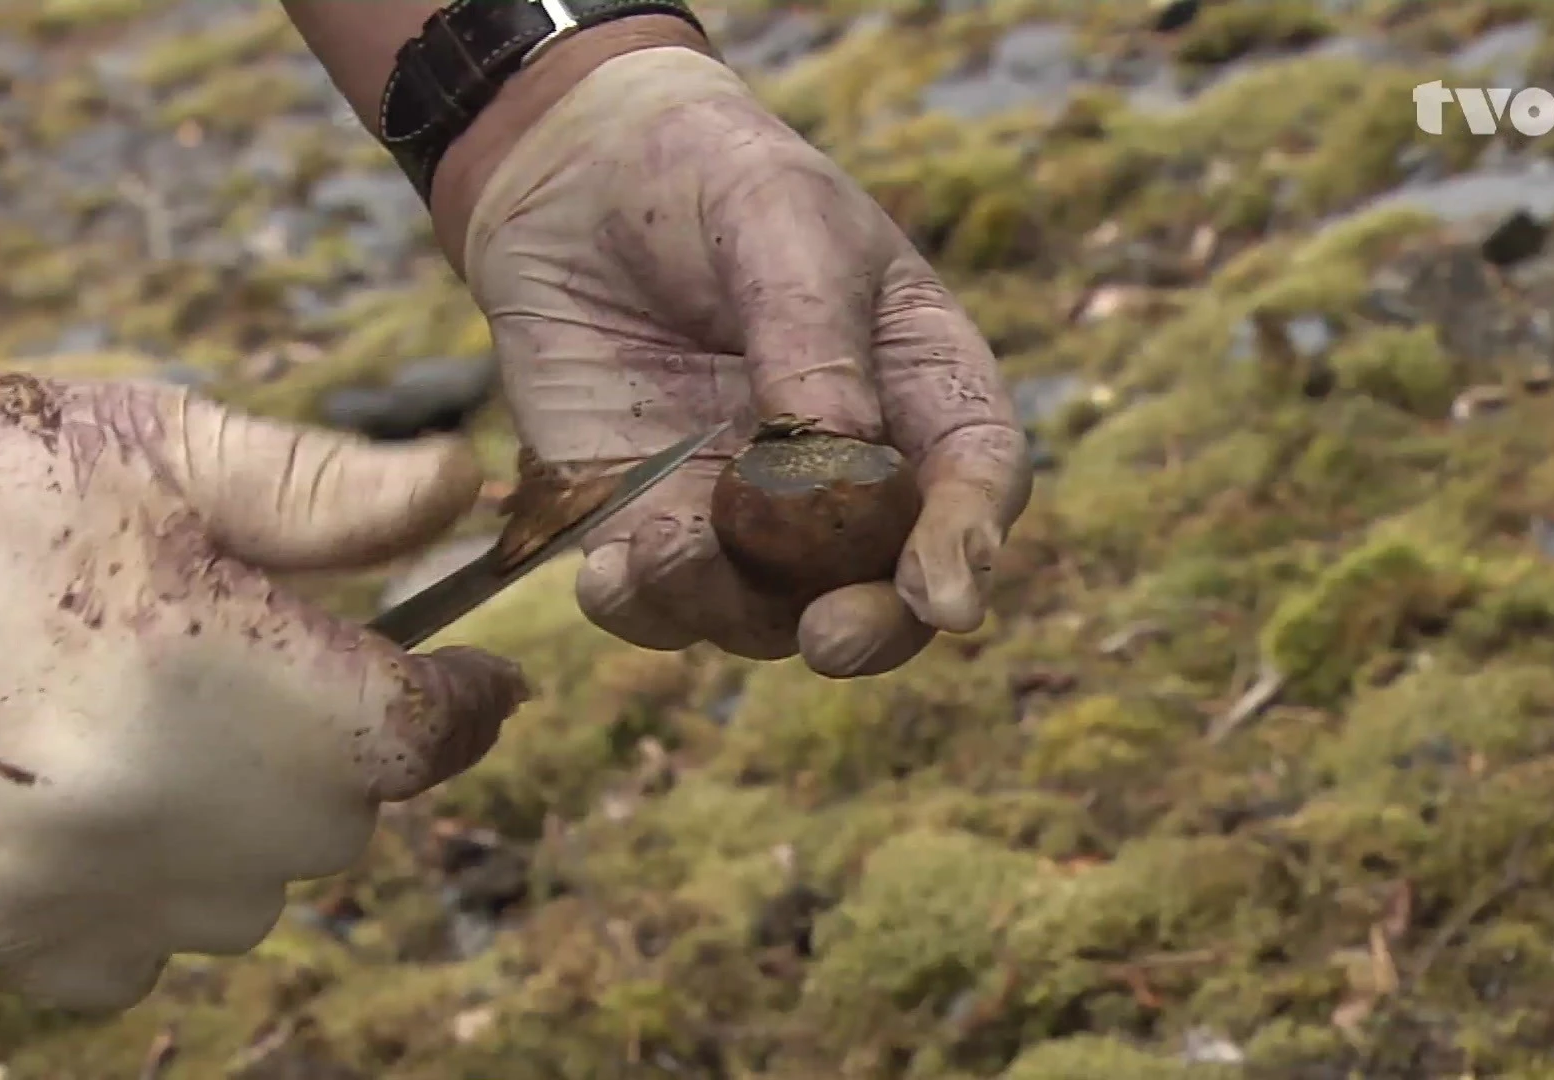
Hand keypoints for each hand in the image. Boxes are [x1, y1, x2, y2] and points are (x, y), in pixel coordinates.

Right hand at [0, 341, 525, 1011]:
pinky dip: (145, 898)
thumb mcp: (174, 446)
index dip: (471, 703)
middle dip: (340, 748)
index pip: (421, 735)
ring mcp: (66, 882)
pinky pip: (130, 961)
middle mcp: (158, 804)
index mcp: (222, 671)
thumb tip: (465, 496)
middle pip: (342, 822)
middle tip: (276, 674)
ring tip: (178, 735)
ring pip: (249, 901)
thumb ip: (336, 492)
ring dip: (249, 828)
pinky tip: (104, 806)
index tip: (481, 683)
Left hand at [458, 46, 1032, 677]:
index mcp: (921, 387)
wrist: (577, 182)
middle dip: (870, 627)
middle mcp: (850, 476)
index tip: (948, 597)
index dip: (969, 541)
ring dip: (730, 610)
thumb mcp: (778, 222)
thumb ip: (813, 333)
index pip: (976, 477)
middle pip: (887, 584)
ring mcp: (748, 515)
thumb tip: (839, 458)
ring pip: (766, 612)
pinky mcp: (649, 525)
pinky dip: (639, 606)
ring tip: (672, 555)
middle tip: (833, 639)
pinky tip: (610, 575)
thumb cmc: (713, 182)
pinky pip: (656, 602)